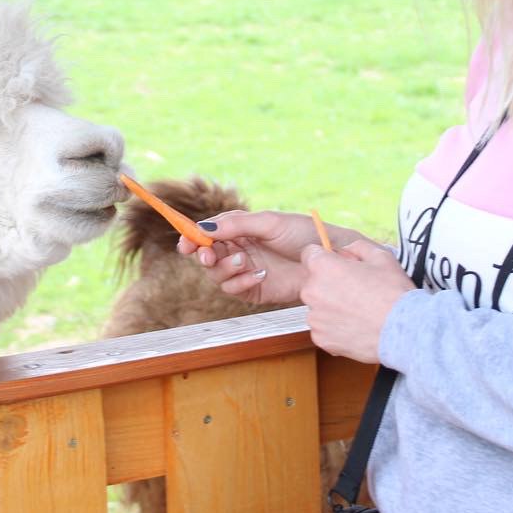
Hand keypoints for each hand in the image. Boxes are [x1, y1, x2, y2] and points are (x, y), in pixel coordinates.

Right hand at [178, 210, 316, 305]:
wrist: (328, 259)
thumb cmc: (302, 234)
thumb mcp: (268, 222)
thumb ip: (236, 225)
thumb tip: (203, 228)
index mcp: (240, 229)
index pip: (208, 234)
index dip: (192, 238)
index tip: (185, 244)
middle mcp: (239, 249)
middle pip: (207, 256)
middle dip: (205, 256)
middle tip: (209, 256)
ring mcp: (245, 270)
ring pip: (217, 275)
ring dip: (225, 269)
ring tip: (245, 262)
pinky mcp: (254, 289)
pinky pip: (234, 290)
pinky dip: (240, 282)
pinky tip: (259, 274)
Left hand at [302, 240, 413, 363]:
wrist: (403, 330)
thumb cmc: (393, 292)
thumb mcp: (380, 256)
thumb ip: (356, 247)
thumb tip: (344, 251)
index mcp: (323, 267)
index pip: (309, 254)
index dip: (325, 258)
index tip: (337, 266)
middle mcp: (312, 291)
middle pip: (313, 282)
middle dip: (329, 284)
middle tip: (355, 291)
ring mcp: (315, 317)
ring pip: (318, 307)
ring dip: (331, 307)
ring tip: (358, 312)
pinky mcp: (321, 338)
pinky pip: (323, 328)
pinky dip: (335, 328)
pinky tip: (355, 326)